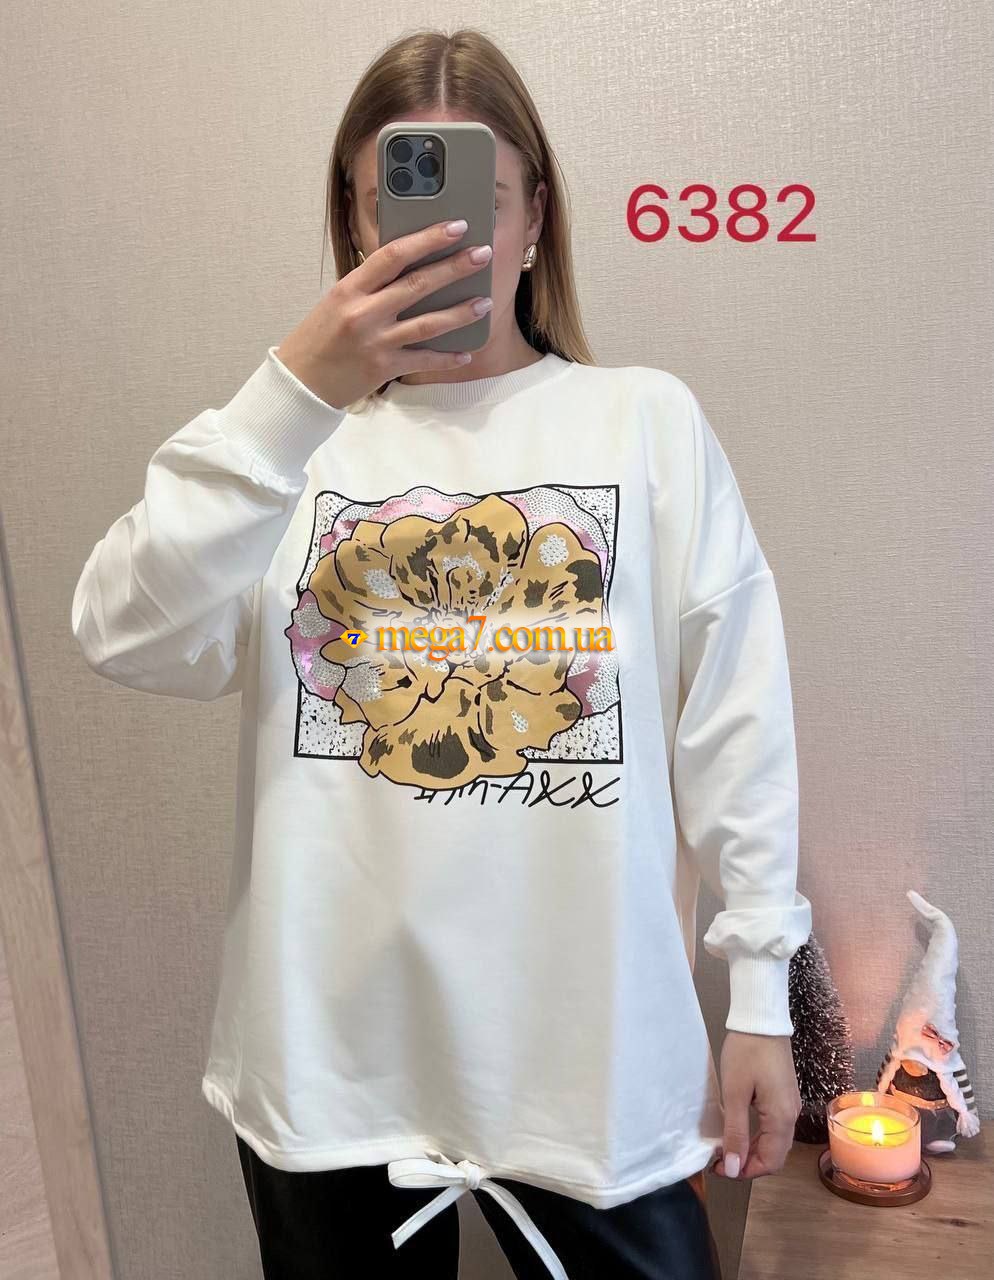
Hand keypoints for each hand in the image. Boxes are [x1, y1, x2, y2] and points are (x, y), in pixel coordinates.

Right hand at [275, 218, 492, 408]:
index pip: (394, 254)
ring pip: (428, 323)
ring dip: (460, 312)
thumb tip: (412, 265)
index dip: (428, 239)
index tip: (455, 226)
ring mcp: (376, 342)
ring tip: (485, 302)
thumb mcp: (338, 301)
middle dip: (455, 268)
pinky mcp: (384, 368)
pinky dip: (447, 357)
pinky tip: (466, 352)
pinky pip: (423, 361)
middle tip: (483, 254)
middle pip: (418, 285)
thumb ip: (370, 285)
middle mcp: (364, 313)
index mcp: (350, 289)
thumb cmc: (319, 338)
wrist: (301, 383)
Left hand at [709, 1030, 800, 1179]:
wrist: (762, 1020)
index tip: (720, 1169)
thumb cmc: (746, 1052)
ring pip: (775, 1142)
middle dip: (748, 1164)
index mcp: (782, 1118)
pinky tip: (740, 1132)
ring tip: (726, 1149)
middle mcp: (791, 1115)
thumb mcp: (735, 1093)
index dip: (745, 1172)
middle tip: (720, 1160)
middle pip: (775, 1155)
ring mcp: (790, 1105)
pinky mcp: (784, 1096)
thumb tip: (733, 1167)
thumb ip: (736, 1132)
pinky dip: (758, 1137)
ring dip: (752, 1151)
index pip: (770, 1162)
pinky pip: (774, 1127)